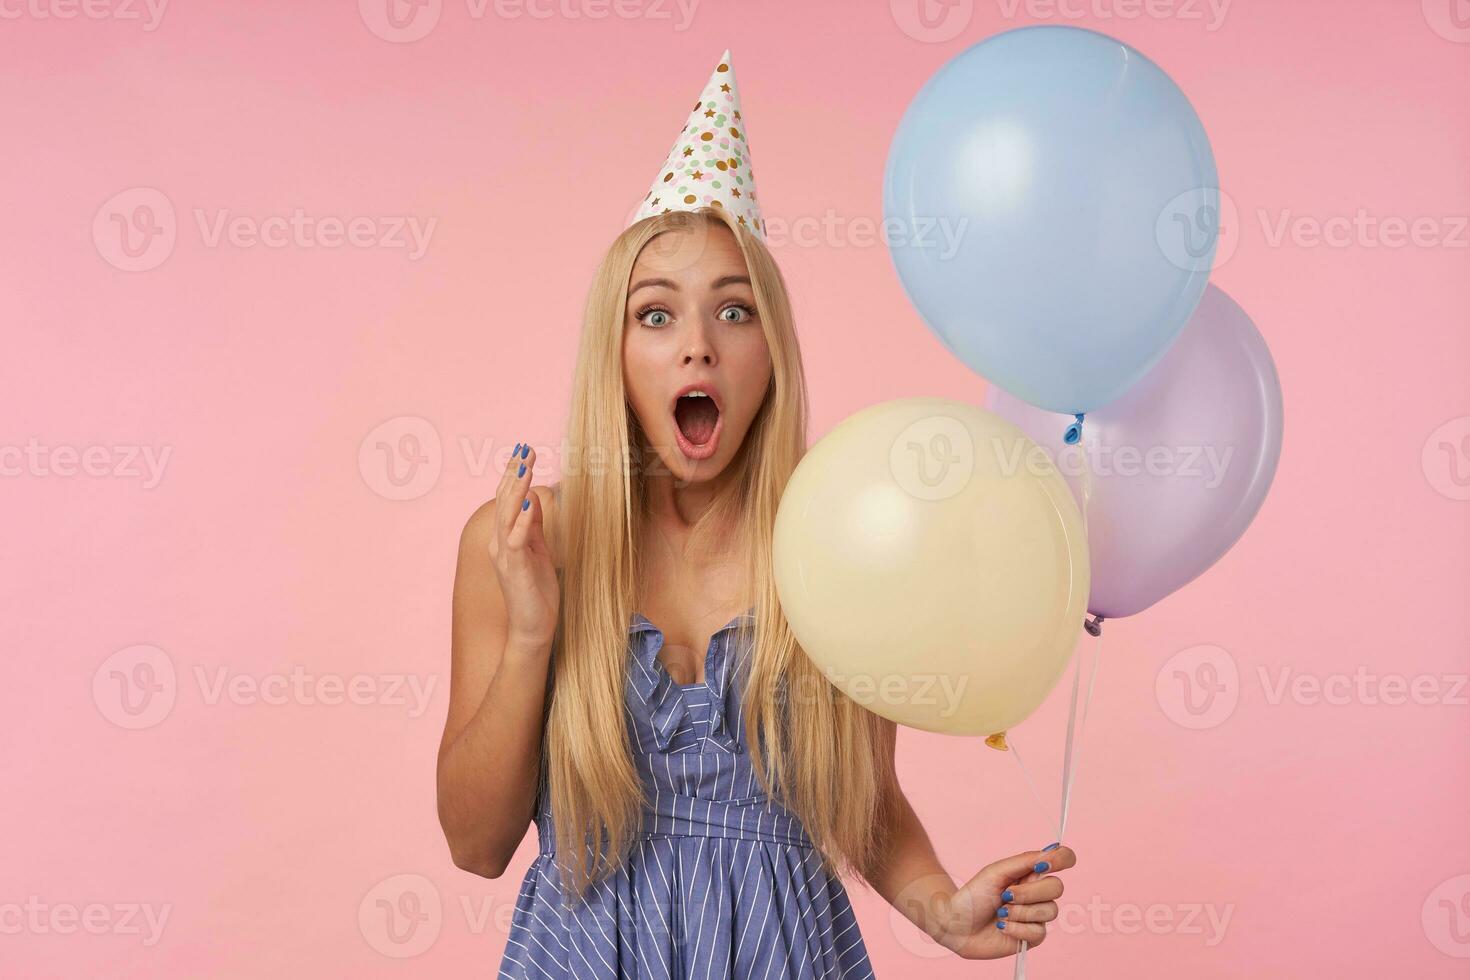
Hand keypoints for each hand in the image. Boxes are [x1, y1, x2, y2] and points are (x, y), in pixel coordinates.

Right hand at [487, 443, 559, 649]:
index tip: (523, 451)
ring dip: (516, 489)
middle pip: (503, 501)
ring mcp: (504, 556)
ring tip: (525, 466)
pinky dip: (523, 520)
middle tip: (524, 449)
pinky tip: (532, 502)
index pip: (506, 500)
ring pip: (507, 515)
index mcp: (504, 538)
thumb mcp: (539, 550)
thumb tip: (536, 498)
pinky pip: (517, 540)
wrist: (534, 628)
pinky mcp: (515, 569)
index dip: (513, 475)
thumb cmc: (538, 591)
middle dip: (514, 474)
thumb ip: (535, 525)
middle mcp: (499, 543)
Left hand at [936, 843, 1075, 959]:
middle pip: (1057, 887)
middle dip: (1029, 892)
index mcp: (1031, 872)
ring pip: (1049, 911)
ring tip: (1001, 912)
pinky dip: (1017, 928)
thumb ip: (1026, 861)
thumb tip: (1052, 851)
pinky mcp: (1032, 937)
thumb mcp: (997, 872)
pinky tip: (1002, 926)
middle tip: (1005, 895)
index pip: (1062, 859)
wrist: (956, 924)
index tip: (1043, 866)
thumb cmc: (974, 896)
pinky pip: (1039, 932)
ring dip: (1020, 911)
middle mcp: (1038, 893)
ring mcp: (1036, 915)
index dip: (1062, 859)